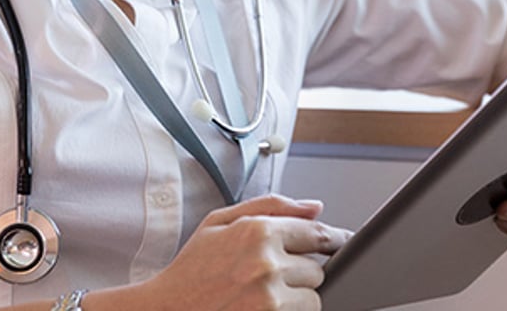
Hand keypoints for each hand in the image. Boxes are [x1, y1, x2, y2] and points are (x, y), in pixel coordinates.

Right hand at [138, 194, 351, 309]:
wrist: (166, 310)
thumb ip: (273, 205)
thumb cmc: (192, 267)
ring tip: (268, 292)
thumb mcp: (222, 220)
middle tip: (277, 272)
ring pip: (314, 297)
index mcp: (258, 231)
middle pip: (318, 267)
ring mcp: (268, 300)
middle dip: (303, 269)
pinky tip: (267, 306)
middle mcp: (266, 264)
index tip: (341, 241)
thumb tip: (315, 207)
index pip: (317, 233)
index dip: (333, 238)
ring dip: (299, 295)